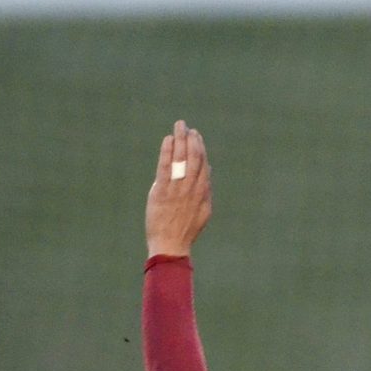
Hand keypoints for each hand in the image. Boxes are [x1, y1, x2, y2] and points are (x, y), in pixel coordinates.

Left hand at [146, 120, 211, 256]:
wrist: (171, 244)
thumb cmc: (186, 229)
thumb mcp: (203, 211)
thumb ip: (206, 191)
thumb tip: (208, 171)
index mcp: (203, 193)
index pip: (204, 164)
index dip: (200, 148)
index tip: (196, 136)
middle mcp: (192, 189)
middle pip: (195, 158)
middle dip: (192, 139)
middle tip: (187, 127)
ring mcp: (177, 189)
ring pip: (182, 159)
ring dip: (181, 140)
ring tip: (179, 126)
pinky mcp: (162, 191)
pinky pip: (166, 167)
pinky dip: (168, 152)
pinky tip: (168, 140)